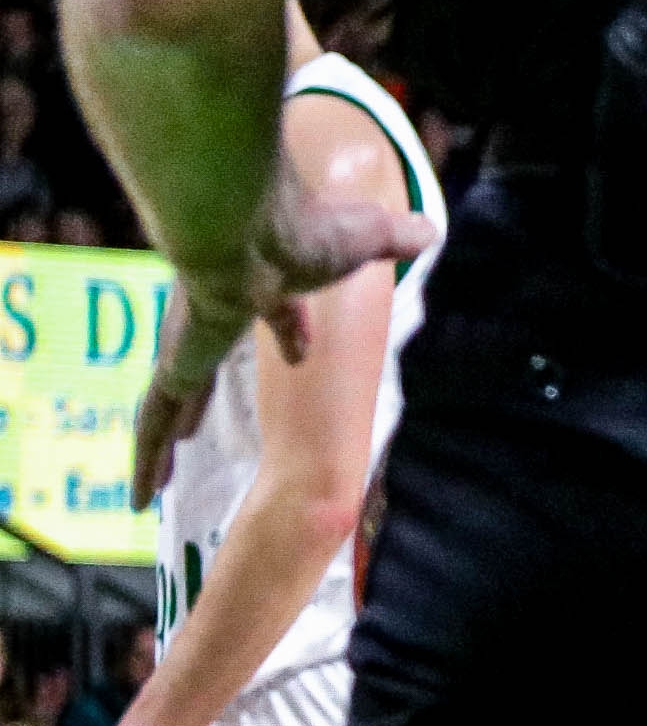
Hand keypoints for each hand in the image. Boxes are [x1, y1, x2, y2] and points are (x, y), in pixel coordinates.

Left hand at [136, 173, 421, 501]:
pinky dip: (145, 458)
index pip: (276, 312)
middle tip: (188, 430)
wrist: (246, 232)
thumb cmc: (305, 233)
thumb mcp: (364, 239)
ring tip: (150, 484)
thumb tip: (431, 229)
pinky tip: (137, 496)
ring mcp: (187, 344)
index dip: (291, 330)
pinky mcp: (175, 364)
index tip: (299, 352)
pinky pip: (154, 420)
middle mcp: (214, 315)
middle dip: (197, 398)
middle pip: (204, 367)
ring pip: (169, 404)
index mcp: (262, 285)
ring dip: (160, 445)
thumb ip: (392, 239)